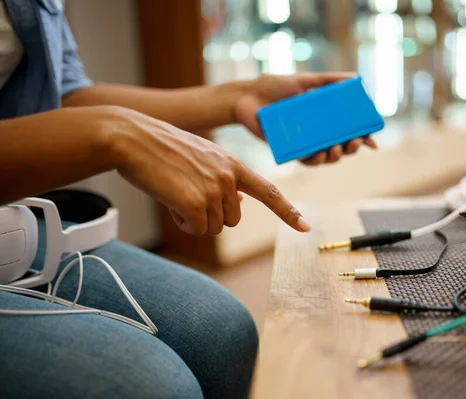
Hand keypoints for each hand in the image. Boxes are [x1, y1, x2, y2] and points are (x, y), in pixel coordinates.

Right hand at [106, 106, 309, 234]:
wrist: (134, 138)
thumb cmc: (165, 150)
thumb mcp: (204, 158)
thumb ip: (227, 179)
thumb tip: (241, 203)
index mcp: (234, 164)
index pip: (269, 192)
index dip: (288, 212)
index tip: (305, 226)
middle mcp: (230, 176)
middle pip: (233, 219)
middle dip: (211, 215)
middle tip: (187, 194)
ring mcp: (215, 189)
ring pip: (214, 227)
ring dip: (196, 219)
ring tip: (177, 193)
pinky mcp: (196, 202)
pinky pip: (197, 229)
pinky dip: (183, 223)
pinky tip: (171, 202)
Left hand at [234, 73, 377, 165]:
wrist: (246, 97)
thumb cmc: (273, 87)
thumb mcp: (303, 81)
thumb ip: (328, 80)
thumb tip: (354, 78)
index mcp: (324, 117)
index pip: (349, 129)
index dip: (363, 136)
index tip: (372, 140)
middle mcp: (317, 132)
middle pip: (342, 145)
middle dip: (353, 147)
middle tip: (356, 143)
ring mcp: (304, 142)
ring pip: (327, 157)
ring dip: (337, 156)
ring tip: (337, 148)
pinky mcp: (289, 150)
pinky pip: (306, 160)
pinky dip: (315, 160)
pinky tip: (320, 155)